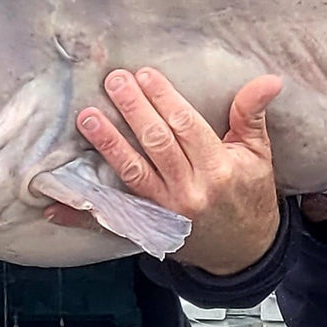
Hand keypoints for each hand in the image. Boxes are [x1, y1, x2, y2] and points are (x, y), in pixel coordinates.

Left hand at [54, 68, 283, 275]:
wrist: (245, 252)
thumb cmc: (250, 194)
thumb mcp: (259, 154)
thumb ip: (253, 115)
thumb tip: (270, 79)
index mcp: (219, 169)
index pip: (186, 126)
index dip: (164, 98)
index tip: (144, 74)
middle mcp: (191, 191)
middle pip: (156, 144)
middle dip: (133, 110)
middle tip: (113, 81)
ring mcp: (167, 212)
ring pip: (133, 174)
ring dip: (108, 145)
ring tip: (87, 118)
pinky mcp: (150, 230)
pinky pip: (113, 219)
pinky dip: (82, 214)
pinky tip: (55, 203)